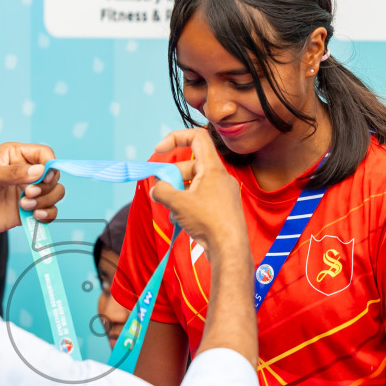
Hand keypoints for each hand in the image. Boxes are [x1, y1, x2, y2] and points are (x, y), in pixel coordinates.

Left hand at [0, 142, 64, 235]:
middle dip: (46, 186)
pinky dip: (48, 215)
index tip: (43, 177)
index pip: (44, 154)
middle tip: (28, 194)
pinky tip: (35, 216)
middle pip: (53, 175)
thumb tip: (39, 171)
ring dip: (47, 201)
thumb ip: (12, 172)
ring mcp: (28, 192)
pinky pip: (49, 212)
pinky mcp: (28, 211)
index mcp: (16, 155)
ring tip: (26, 206)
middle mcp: (26, 172)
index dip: (49, 164)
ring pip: (55, 193)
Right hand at [146, 129, 244, 253]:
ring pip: (194, 184)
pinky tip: (180, 220)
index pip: (197, 137)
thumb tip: (155, 189)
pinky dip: (187, 205)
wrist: (230, 249)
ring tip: (171, 210)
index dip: (176, 137)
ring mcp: (222, 193)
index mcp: (212, 168)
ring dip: (177, 193)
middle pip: (190, 165)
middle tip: (159, 190)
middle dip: (171, 176)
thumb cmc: (209, 222)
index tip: (159, 150)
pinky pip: (200, 198)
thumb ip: (162, 191)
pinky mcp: (221, 208)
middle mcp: (219, 177)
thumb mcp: (178, 203)